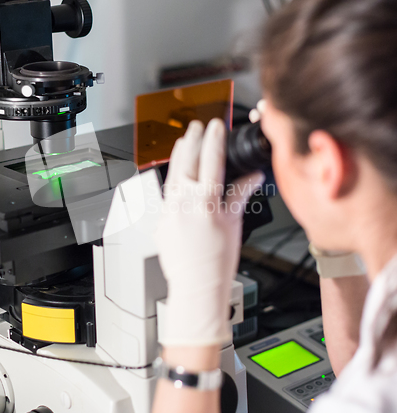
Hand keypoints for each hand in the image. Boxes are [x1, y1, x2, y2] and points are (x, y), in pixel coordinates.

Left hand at [155, 119, 263, 346]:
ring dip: (178, 155)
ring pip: (172, 174)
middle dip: (192, 140)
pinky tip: (176, 174)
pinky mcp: (161, 220)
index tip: (216, 126)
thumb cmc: (218, 262)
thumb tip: (251, 176)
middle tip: (196, 126)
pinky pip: (166, 193)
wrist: (197, 286)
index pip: (211, 161)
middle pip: (187, 162)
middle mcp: (184, 203)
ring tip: (183, 141)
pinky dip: (172, 179)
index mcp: (207, 202)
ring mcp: (169, 211)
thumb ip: (239, 195)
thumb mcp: (234, 224)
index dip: (214, 139)